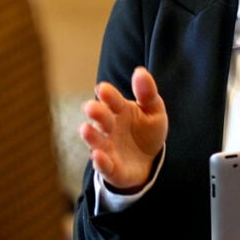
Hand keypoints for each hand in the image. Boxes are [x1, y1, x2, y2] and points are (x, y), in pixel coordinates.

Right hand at [78, 66, 167, 191]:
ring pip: (96, 140)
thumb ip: (147, 92)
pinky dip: (100, 162)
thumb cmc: (147, 131)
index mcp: (119, 109)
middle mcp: (109, 127)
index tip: (103, 89)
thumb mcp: (154, 111)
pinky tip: (97, 156)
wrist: (150, 161)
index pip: (112, 99)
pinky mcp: (111, 168)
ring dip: (90, 136)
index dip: (108, 95)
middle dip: (96, 113)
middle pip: (101, 118)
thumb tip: (140, 71)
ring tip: (85, 129)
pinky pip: (104, 165)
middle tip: (91, 108)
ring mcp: (108, 147)